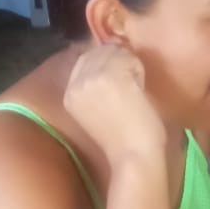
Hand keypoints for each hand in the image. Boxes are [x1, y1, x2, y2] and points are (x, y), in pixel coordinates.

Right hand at [63, 43, 165, 161]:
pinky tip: (140, 90)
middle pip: (97, 52)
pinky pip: (128, 57)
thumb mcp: (97, 112)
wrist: (133, 157)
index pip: (83, 60)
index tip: (119, 77)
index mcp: (69, 94)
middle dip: (116, 61)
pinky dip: (139, 70)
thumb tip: (109, 57)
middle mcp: (76, 82)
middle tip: (130, 84)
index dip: (104, 63)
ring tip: (135, 89)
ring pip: (113, 51)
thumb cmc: (122, 142)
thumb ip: (96, 87)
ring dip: (129, 64)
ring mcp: (93, 76)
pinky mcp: (112, 74)